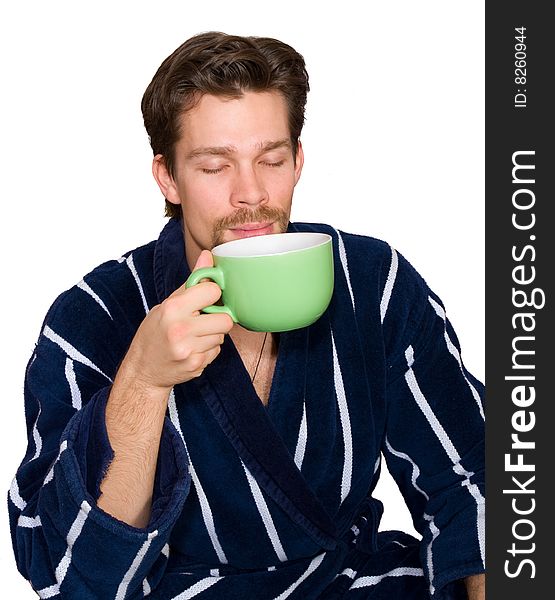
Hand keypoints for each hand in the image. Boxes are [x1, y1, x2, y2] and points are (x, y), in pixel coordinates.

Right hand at [122, 250, 233, 392]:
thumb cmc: (154, 333)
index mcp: (173, 309)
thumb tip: (208, 256)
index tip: (204, 299)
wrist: (142, 370)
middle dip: (217, 319)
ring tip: (194, 335)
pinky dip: (208, 349)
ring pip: (222, 336)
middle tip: (202, 320)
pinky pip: (217, 351)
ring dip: (212, 334)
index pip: (213, 291)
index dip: (211, 294)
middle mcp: (181, 329)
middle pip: (225, 319)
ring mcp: (189, 349)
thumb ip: (191, 282)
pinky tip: (193, 348)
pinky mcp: (196, 365)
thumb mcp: (167, 304)